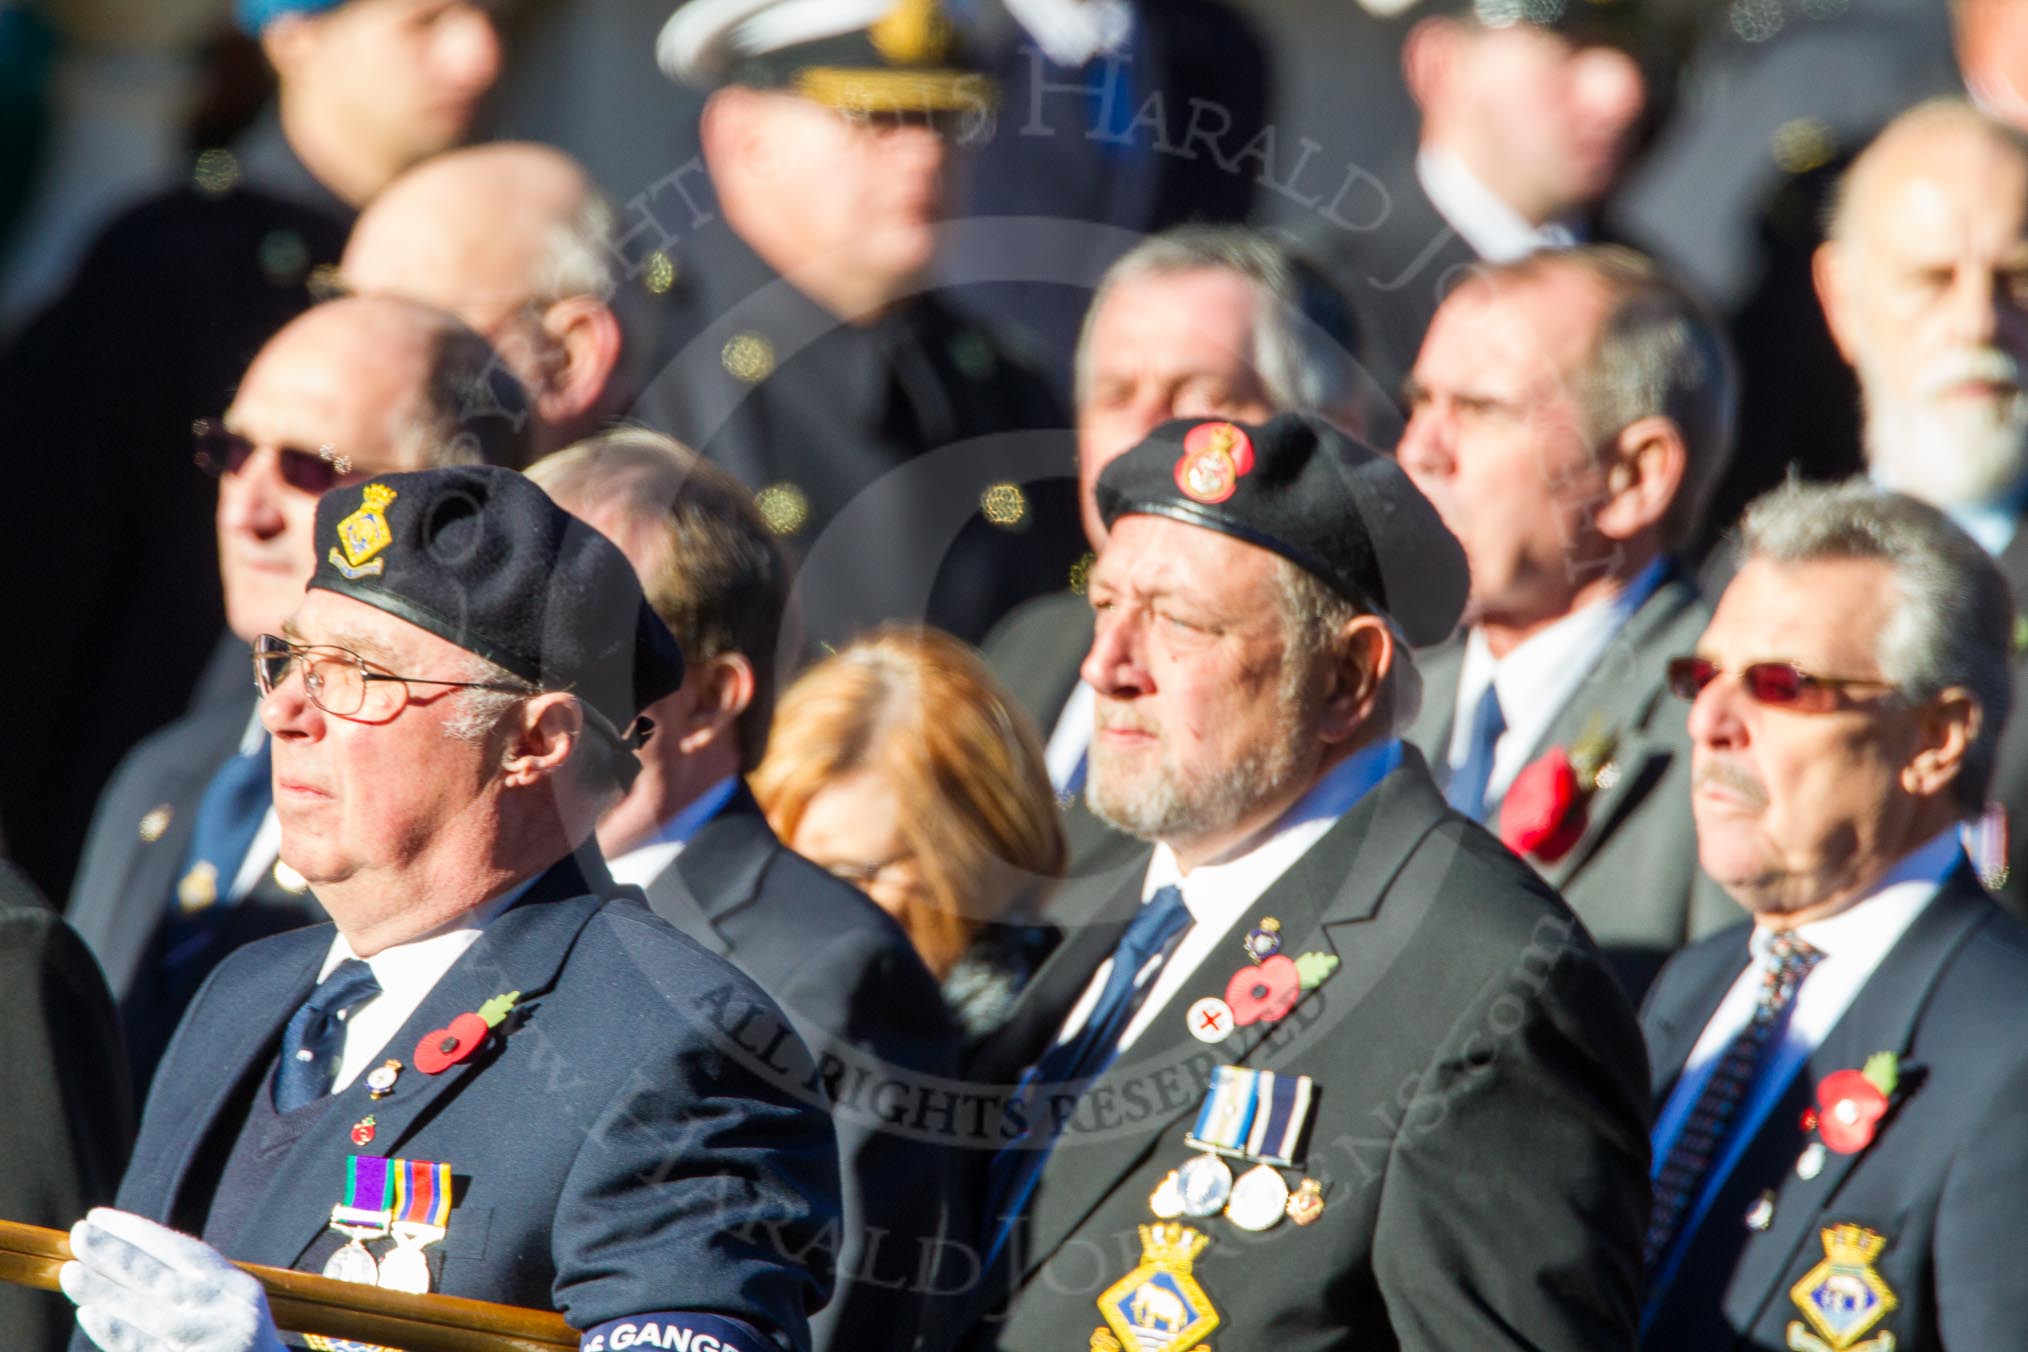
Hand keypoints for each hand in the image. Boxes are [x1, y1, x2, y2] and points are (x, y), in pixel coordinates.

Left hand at [60, 1208, 286, 1351]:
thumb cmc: (236, 1344)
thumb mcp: (231, 1307)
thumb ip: (194, 1285)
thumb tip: (124, 1258)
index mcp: (234, 1288)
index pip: (182, 1251)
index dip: (138, 1232)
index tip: (100, 1217)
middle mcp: (222, 1312)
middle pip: (160, 1278)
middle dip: (116, 1254)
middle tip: (80, 1233)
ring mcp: (205, 1343)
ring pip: (146, 1313)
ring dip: (105, 1292)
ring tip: (71, 1272)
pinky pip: (143, 1349)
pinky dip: (116, 1332)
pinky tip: (89, 1314)